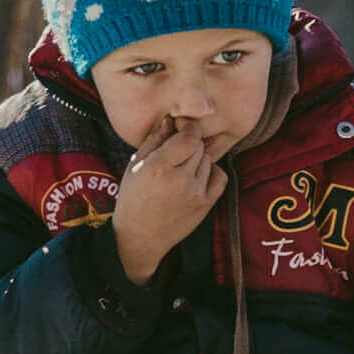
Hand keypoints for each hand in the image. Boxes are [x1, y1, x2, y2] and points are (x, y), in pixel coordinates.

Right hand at [113, 114, 225, 284]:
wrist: (141, 235)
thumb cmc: (133, 197)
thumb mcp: (136, 165)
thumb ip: (154, 139)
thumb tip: (170, 118)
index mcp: (158, 167)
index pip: (189, 137)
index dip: (189, 129)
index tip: (184, 128)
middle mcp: (180, 179)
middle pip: (199, 147)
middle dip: (190, 145)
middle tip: (178, 152)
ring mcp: (195, 193)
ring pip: (208, 161)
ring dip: (198, 160)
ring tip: (181, 169)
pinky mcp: (206, 204)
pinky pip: (220, 177)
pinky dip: (212, 172)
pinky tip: (197, 176)